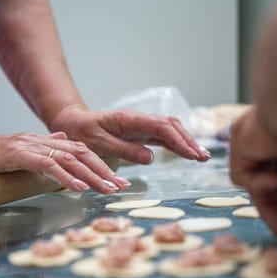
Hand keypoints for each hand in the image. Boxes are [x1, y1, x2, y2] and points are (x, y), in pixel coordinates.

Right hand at [0, 130, 129, 193]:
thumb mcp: (20, 152)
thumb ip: (43, 148)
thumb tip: (63, 141)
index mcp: (43, 142)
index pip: (79, 151)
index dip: (99, 164)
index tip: (115, 181)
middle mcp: (40, 141)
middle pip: (80, 154)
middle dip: (103, 171)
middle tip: (121, 187)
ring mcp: (30, 146)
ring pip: (69, 159)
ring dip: (91, 175)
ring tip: (107, 189)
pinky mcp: (18, 154)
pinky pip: (47, 166)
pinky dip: (66, 177)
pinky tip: (79, 187)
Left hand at [49, 106, 210, 164]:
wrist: (74, 124)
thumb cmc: (83, 133)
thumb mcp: (99, 144)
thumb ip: (124, 150)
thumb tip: (150, 157)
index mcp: (129, 119)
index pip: (161, 127)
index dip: (178, 140)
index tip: (191, 154)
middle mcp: (139, 119)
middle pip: (170, 125)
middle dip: (188, 140)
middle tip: (203, 157)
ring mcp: (141, 125)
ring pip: (169, 129)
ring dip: (185, 141)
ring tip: (201, 157)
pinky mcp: (140, 132)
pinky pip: (162, 136)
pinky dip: (176, 144)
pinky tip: (186, 152)